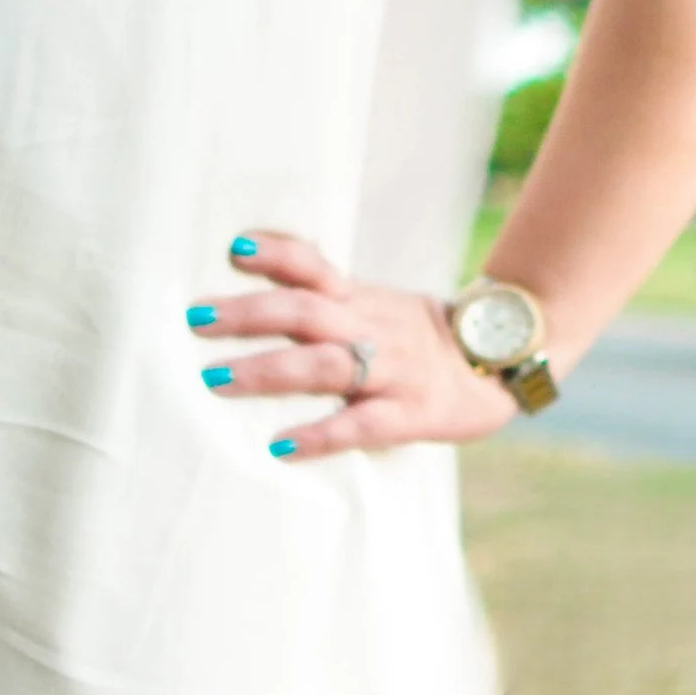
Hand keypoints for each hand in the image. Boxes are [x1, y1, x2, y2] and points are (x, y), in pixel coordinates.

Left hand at [188, 231, 523, 456]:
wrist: (501, 367)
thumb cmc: (417, 342)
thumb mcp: (373, 306)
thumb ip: (319, 300)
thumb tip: (246, 290)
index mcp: (359, 300)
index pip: (314, 266)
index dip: (276, 254)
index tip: (233, 249)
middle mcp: (371, 328)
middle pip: (306, 311)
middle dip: (248, 314)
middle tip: (195, 319)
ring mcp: (392, 370)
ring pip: (325, 364)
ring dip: (267, 370)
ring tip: (215, 379)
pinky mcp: (411, 413)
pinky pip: (362, 424)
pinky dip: (321, 434)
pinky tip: (280, 445)